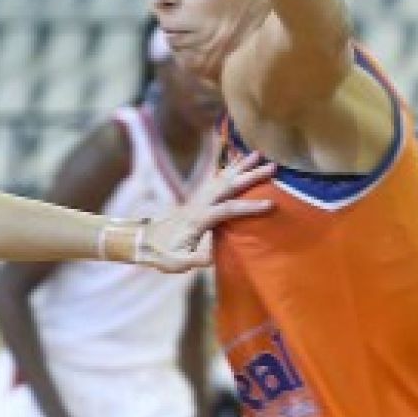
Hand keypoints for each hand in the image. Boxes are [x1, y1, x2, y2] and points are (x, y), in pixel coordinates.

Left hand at [140, 154, 276, 271]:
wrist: (144, 242)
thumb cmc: (163, 254)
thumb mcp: (178, 262)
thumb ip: (197, 259)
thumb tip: (215, 256)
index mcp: (198, 220)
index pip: (226, 210)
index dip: (248, 207)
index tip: (271, 204)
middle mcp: (199, 204)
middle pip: (227, 186)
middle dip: (250, 176)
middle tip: (273, 167)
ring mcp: (197, 199)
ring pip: (221, 178)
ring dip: (240, 166)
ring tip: (258, 154)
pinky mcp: (197, 199)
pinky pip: (214, 180)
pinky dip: (228, 169)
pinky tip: (238, 161)